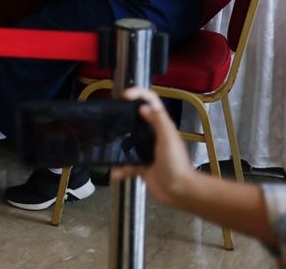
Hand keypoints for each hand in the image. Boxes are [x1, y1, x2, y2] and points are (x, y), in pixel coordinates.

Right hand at [111, 88, 197, 207]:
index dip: (140, 94)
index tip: (124, 95)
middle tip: (109, 115)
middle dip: (124, 116)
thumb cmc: (175, 163)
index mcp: (162, 126)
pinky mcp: (142, 167)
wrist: (179, 191)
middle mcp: (154, 136)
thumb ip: (158, 120)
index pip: (152, 103)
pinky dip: (121, 168)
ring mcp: (147, 151)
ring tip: (106, 142)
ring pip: (129, 142)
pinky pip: (127, 164)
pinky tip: (115, 172)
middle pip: (137, 119)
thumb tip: (143, 107)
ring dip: (119, 144)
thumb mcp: (168, 138)